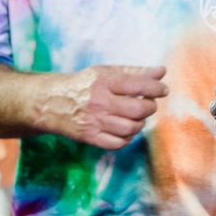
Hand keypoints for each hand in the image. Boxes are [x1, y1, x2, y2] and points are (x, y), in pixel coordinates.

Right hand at [38, 65, 167, 149]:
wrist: (52, 102)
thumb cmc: (85, 84)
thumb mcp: (107, 72)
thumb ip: (135, 72)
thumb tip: (162, 71)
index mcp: (104, 82)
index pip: (139, 86)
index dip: (156, 88)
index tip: (163, 90)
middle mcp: (100, 102)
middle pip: (137, 110)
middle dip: (150, 107)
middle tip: (149, 104)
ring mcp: (94, 121)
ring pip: (130, 128)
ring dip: (140, 123)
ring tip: (137, 117)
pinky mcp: (89, 137)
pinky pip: (117, 143)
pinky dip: (127, 138)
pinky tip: (127, 130)